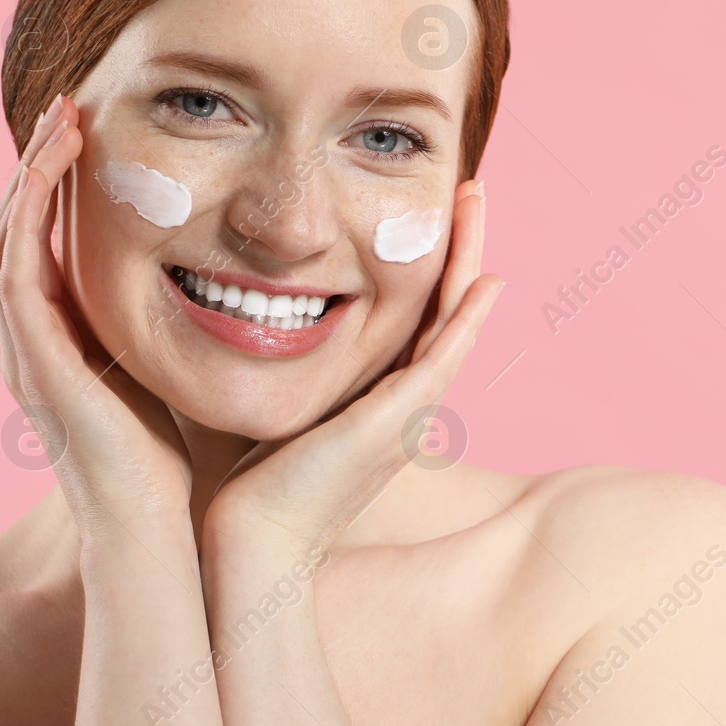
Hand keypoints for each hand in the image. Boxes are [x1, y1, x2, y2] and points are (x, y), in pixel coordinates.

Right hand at [0, 94, 192, 538]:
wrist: (154, 527)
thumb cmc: (172, 462)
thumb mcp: (165, 372)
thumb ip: (165, 330)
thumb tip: (214, 288)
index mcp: (55, 344)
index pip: (41, 246)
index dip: (58, 188)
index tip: (90, 135)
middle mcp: (26, 341)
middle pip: (15, 229)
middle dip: (39, 166)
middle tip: (69, 108)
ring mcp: (21, 346)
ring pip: (7, 233)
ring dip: (32, 170)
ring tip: (63, 115)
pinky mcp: (30, 352)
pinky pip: (16, 259)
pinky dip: (32, 203)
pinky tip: (58, 158)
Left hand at [202, 178, 503, 560]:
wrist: (254, 538)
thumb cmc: (248, 479)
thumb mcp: (272, 399)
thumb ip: (271, 359)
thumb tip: (240, 314)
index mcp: (377, 392)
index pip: (415, 311)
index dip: (428, 258)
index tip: (428, 206)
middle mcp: (403, 399)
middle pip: (445, 304)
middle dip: (459, 242)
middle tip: (472, 188)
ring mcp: (406, 411)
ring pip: (454, 319)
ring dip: (469, 258)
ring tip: (479, 203)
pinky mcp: (397, 420)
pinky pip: (444, 358)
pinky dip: (468, 319)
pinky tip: (486, 280)